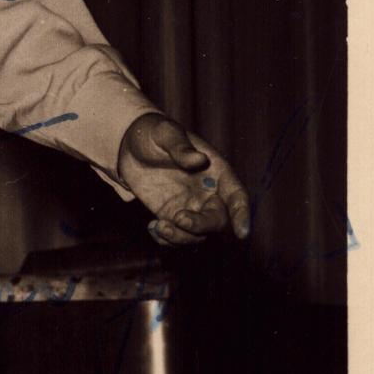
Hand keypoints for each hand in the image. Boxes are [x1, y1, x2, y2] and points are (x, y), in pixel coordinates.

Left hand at [117, 113, 250, 246]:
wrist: (131, 144)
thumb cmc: (155, 133)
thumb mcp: (165, 133)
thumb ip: (181, 147)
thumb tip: (199, 160)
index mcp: (216, 172)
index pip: (237, 196)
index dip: (242, 215)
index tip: (242, 233)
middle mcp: (208, 194)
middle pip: (217, 220)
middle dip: (201, 226)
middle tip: (178, 219)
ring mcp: (190, 207)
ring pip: (198, 235)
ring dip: (181, 237)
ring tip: (159, 226)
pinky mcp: (171, 215)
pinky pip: (177, 236)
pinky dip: (166, 240)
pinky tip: (153, 227)